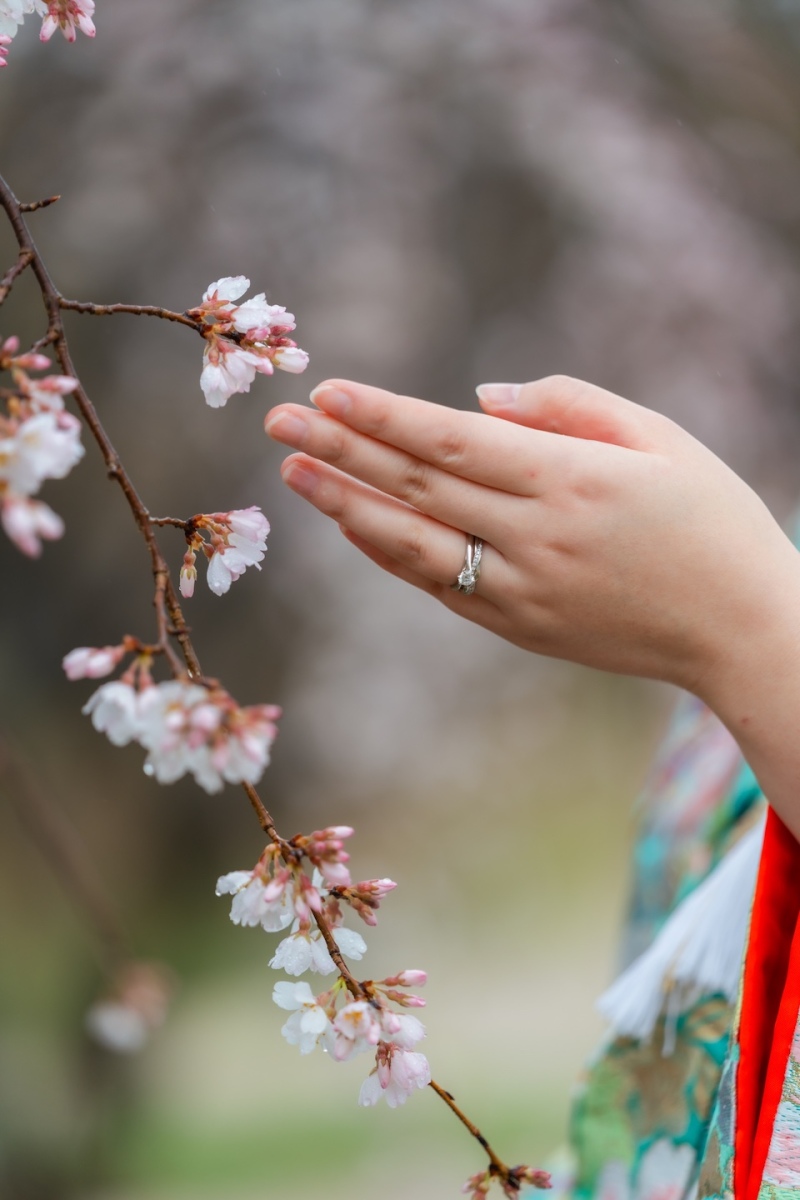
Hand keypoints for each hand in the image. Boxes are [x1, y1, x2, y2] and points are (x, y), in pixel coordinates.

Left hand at [265, 375, 799, 703]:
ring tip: (293, 474)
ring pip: (414, 546)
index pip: (453, 442)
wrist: (740, 630)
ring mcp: (523, 592)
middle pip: (418, 488)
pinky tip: (353, 523)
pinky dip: (389, 553)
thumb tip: (478, 399)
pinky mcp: (518, 629)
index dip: (384, 416)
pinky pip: (438, 584)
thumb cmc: (708, 520)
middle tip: (279, 421)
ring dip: (346, 508)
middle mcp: (538, 540)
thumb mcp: (660, 438)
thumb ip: (569, 406)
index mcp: (574, 482)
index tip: (327, 390)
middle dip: (342, 449)